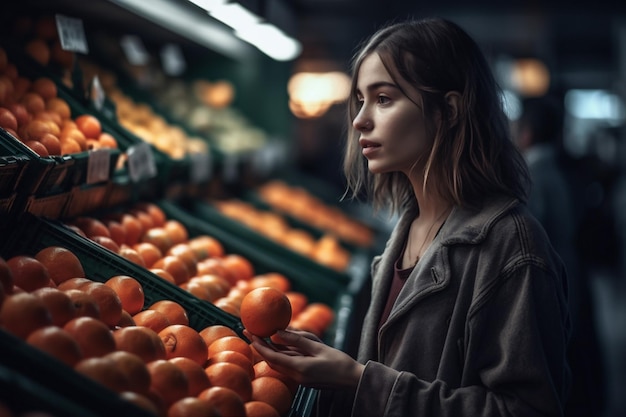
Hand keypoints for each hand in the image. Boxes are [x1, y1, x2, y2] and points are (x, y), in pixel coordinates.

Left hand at [245, 329, 364, 389]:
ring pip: (279, 362)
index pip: (272, 356)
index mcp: (299, 369)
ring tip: (259, 335)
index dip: (258, 345)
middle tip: (248, 331)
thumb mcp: (318, 347)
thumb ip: (297, 340)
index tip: (248, 332)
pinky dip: (281, 353)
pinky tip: (278, 344)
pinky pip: (288, 364)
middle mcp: (296, 376)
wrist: (353, 380)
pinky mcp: (304, 377)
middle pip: (271, 360)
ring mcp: (299, 378)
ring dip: (268, 350)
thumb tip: (276, 333)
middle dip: (259, 346)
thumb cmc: (340, 362)